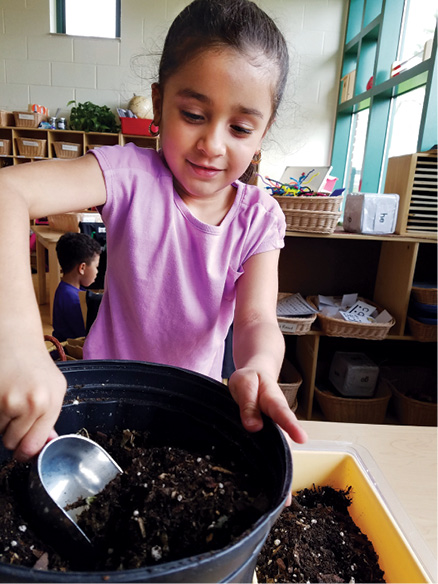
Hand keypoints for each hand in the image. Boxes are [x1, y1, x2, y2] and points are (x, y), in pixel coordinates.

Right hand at [0, 342, 65, 460]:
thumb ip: (49, 419)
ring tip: (8, 398)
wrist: (14, 339)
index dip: (26, 452)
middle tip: (16, 413)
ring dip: (1, 421)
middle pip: (12, 442)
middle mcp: (30, 403)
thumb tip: (45, 445)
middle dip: (12, 433)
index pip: (33, 445)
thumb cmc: (36, 365)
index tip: (22, 451)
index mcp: (49, 403)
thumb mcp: (54, 388)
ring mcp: (6, 400)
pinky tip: (0, 395)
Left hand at [228, 368, 305, 506]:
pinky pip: (268, 454)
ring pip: (278, 454)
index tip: (301, 438)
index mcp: (273, 402)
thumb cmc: (250, 379)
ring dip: (281, 475)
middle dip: (288, 469)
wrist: (254, 375)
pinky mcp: (266, 436)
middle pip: (285, 445)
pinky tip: (269, 491)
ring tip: (282, 503)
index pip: (283, 414)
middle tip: (288, 495)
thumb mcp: (244, 383)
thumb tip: (253, 427)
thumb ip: (248, 403)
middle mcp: (277, 420)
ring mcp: (273, 430)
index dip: (291, 426)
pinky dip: (270, 470)